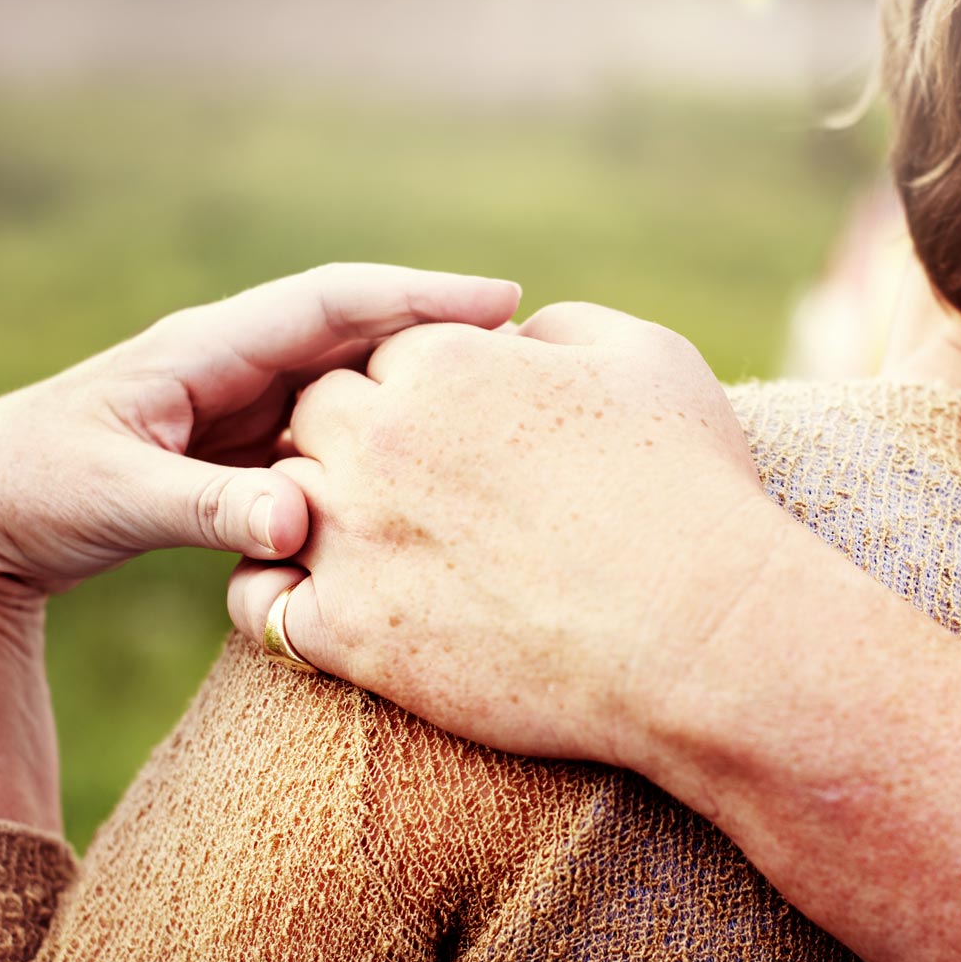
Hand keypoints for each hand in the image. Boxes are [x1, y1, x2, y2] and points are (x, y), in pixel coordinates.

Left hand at [0, 264, 521, 607]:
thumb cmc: (31, 492)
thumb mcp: (115, 501)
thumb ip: (207, 511)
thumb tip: (300, 523)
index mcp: (205, 349)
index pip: (332, 302)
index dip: (419, 296)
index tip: (504, 301)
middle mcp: (230, 362)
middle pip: (356, 329)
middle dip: (439, 328)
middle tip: (533, 345)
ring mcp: (237, 403)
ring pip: (348, 380)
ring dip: (416, 382)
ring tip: (502, 397)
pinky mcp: (237, 447)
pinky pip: (328, 431)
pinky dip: (380, 435)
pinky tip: (428, 459)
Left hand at [228, 302, 793, 765]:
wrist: (697, 635)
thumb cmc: (689, 492)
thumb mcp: (649, 358)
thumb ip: (566, 326)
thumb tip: (520, 336)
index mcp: (445, 365)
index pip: (383, 357)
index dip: (415, 392)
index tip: (458, 436)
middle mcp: (381, 441)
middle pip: (315, 419)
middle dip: (348, 442)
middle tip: (406, 488)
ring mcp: (356, 538)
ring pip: (279, 505)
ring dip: (309, 516)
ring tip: (365, 548)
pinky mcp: (352, 634)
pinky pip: (263, 608)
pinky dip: (277, 604)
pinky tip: (327, 611)